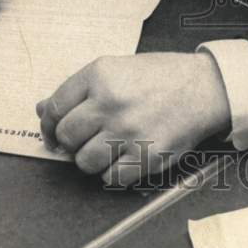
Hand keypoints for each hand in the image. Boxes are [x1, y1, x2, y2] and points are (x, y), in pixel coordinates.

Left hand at [35, 52, 230, 185]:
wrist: (205, 88)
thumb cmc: (161, 77)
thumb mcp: (117, 69)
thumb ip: (79, 89)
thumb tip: (42, 110)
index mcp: (101, 75)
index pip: (55, 108)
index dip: (49, 125)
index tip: (52, 132)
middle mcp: (111, 102)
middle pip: (67, 137)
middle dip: (71, 142)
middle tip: (85, 138)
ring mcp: (129, 131)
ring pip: (85, 162)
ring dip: (92, 158)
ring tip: (109, 146)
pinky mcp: (146, 156)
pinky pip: (111, 178)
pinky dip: (113, 172)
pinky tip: (126, 156)